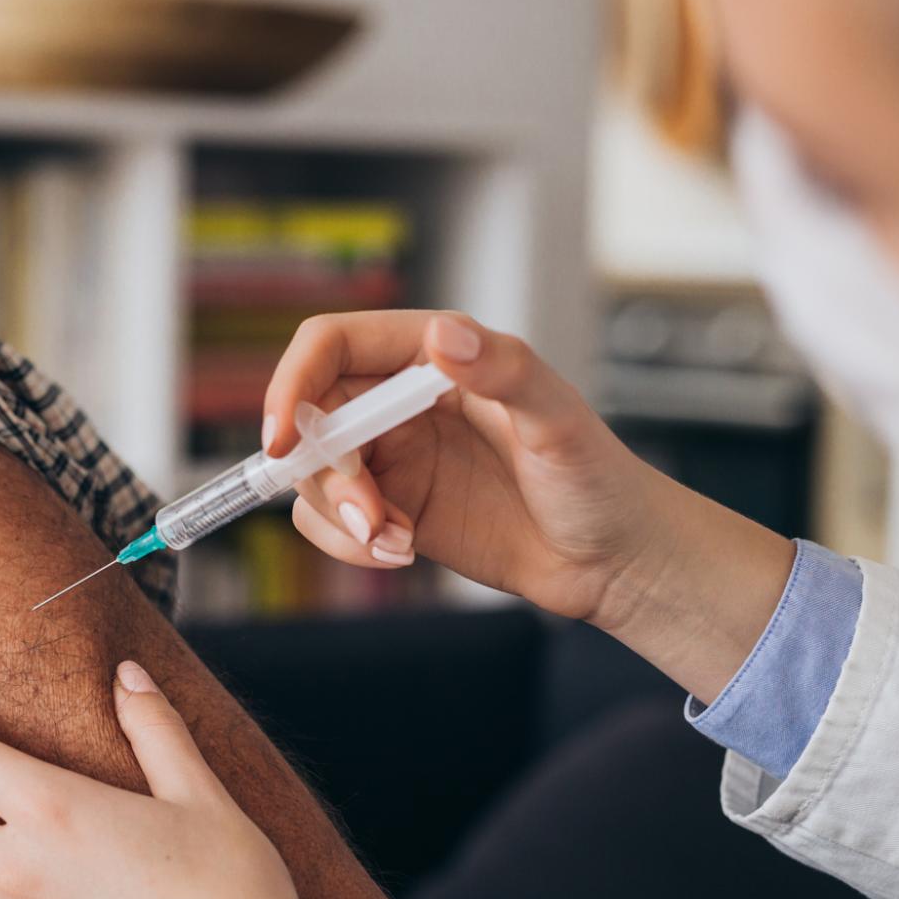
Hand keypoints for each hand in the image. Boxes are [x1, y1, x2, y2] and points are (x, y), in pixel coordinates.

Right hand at [265, 310, 795, 699]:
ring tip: (396, 543)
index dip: (295, 381)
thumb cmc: (600, 481)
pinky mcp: (392, 510)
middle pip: (311, 416)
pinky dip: (349, 543)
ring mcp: (393, 458)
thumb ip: (504, 371)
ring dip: (338, 515)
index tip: (285, 437)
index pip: (333, 345)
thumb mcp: (560, 420)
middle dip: (323, 471)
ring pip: (314, 476)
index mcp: (435, 356)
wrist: (614, 561)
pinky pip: (331, 522)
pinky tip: (402, 552)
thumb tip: (444, 337)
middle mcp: (403, 401)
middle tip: (368, 516)